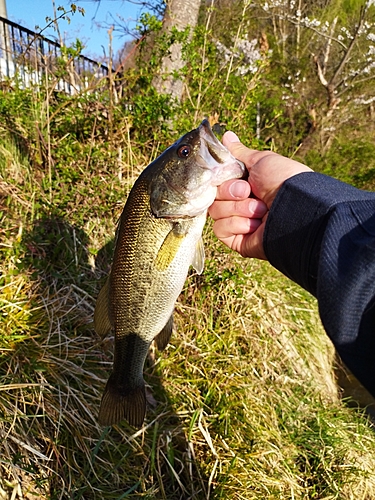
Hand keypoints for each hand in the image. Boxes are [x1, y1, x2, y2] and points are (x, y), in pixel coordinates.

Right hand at [209, 131, 311, 259]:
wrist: (297, 208)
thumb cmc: (284, 182)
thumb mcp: (261, 160)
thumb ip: (239, 152)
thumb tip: (226, 136)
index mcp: (243, 184)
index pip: (216, 180)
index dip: (222, 177)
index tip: (234, 173)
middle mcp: (239, 203)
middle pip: (214, 196)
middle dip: (231, 191)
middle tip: (249, 191)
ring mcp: (238, 223)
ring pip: (216, 212)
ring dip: (238, 208)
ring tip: (261, 210)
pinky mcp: (237, 240)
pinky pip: (220, 229)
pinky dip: (237, 224)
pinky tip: (256, 224)